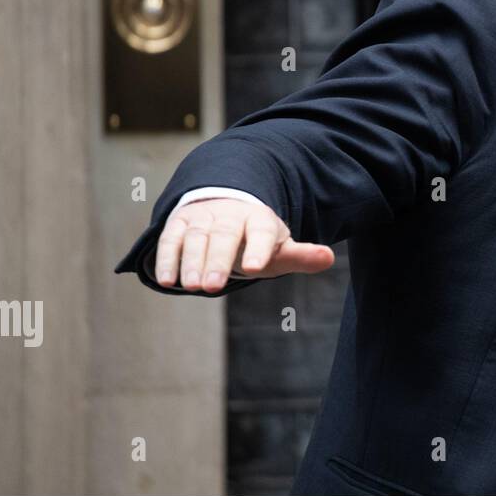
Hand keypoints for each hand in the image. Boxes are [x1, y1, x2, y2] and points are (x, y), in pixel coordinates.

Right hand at [154, 198, 334, 292]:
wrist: (227, 209)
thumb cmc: (258, 240)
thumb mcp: (280, 248)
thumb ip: (301, 256)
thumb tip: (328, 258)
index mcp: (260, 219)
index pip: (261, 232)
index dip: (258, 248)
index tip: (254, 267)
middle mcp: (230, 215)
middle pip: (224, 235)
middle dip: (218, 260)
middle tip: (213, 286)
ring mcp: (203, 218)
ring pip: (196, 237)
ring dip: (192, 262)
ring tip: (191, 287)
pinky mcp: (179, 224)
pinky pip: (171, 239)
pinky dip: (167, 258)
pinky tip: (167, 280)